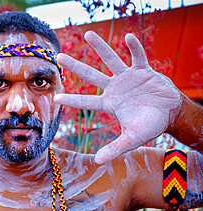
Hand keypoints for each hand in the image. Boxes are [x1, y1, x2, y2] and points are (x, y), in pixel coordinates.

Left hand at [54, 31, 181, 163]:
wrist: (170, 113)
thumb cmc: (150, 125)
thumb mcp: (133, 138)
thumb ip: (116, 148)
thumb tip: (98, 161)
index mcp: (110, 104)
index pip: (86, 102)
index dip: (72, 100)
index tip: (55, 97)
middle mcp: (114, 88)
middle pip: (91, 75)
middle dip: (75, 67)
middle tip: (58, 56)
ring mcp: (127, 77)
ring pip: (110, 60)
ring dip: (100, 47)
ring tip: (88, 34)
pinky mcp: (143, 70)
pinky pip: (138, 57)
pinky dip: (134, 48)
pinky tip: (128, 37)